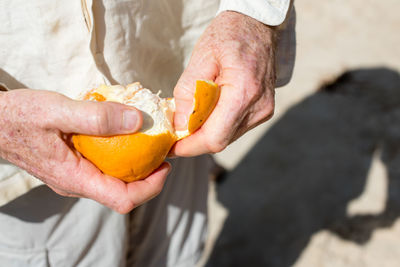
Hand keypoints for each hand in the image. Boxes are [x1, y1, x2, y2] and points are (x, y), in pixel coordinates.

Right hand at [0, 89, 169, 212]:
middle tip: (163, 151)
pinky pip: (105, 169)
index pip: (123, 199)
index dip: (151, 187)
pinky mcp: (74, 166)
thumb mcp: (58, 111)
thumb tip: (138, 120)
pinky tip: (127, 136)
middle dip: (149, 176)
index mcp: (75, 178)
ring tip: (150, 143)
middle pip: (124, 193)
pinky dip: (122, 156)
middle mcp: (77, 183)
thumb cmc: (20, 117)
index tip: (166, 165)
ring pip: (115, 181)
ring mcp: (75, 177)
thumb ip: (97, 117)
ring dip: (137, 166)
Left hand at [172, 11, 275, 155]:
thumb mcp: (200, 58)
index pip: (214, 137)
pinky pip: (234, 128)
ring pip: (226, 137)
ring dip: (205, 132)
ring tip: (190, 117)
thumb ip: (188, 95)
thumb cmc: (229, 35)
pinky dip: (216, 125)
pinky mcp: (263, 111)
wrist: (257, 25)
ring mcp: (264, 111)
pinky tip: (207, 111)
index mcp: (244, 91)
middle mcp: (259, 107)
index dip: (190, 147)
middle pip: (220, 140)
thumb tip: (180, 127)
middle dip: (194, 141)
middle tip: (174, 133)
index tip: (171, 147)